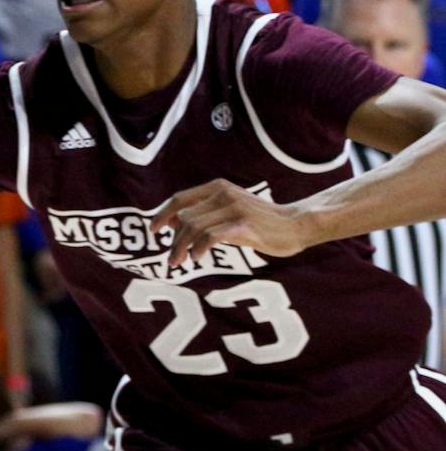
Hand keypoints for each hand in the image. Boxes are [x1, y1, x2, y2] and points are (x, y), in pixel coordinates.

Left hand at [152, 179, 314, 268]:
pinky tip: (198, 258)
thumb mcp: (230, 212)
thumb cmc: (261, 222)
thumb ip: (205, 214)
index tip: (154, 230)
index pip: (180, 199)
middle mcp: (223, 194)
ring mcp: (233, 208)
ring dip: (182, 247)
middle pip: (184, 217)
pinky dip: (199, 248)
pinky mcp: (242, 224)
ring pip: (193, 228)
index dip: (163, 214)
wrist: (296, 225)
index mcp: (218, 188)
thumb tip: (173, 222)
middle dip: (173, 240)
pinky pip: (210, 236)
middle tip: (171, 259)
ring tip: (181, 262)